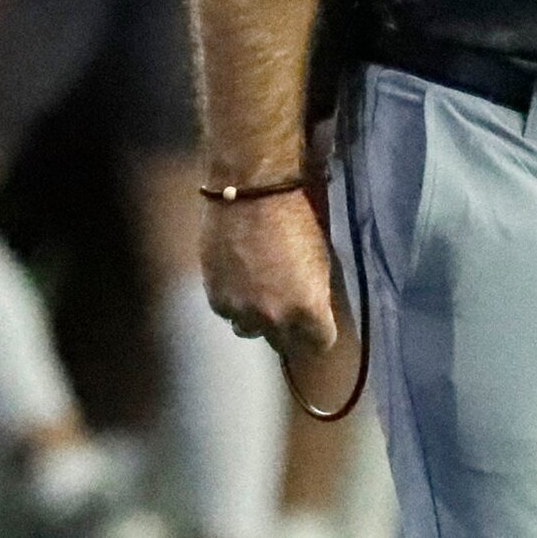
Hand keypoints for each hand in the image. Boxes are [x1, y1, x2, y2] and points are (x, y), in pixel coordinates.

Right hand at [201, 191, 337, 360]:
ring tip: (260, 290)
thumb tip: (313, 313)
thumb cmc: (294, 219)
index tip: (317, 321)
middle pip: (285, 344)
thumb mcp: (321, 260)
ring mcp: (241, 312)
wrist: (249, 193)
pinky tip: (240, 279)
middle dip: (290, 329)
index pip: (320, 343)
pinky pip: (229, 314)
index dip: (319, 330)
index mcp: (308, 309)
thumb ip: (316, 296)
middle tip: (289, 306)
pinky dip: (234, 302)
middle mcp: (273, 319)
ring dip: (257, 317)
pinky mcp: (215, 299)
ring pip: (251, 331)